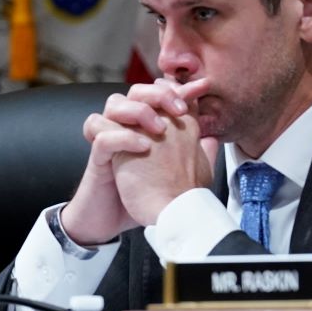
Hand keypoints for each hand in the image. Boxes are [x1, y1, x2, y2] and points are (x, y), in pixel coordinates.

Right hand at [60, 79, 209, 244]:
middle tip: (179, 109)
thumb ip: (193, 154)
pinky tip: (143, 147)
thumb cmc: (144, 198)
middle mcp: (126, 129)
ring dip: (138, 110)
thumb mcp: (176, 173)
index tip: (201, 88)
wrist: (117, 223)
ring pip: (112, 104)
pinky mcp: (98, 159)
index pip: (157, 94)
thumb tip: (213, 138)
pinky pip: (102, 136)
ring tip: (159, 129)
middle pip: (134, 91)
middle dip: (157, 94)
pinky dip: (122, 137)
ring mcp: (110, 141)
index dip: (177, 87)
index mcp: (144, 127)